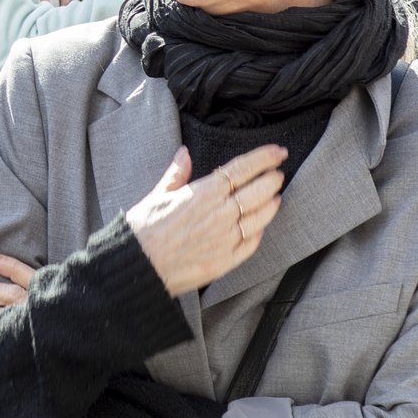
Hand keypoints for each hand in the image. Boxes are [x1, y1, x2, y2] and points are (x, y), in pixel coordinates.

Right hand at [126, 145, 286, 296]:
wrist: (139, 266)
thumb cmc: (144, 229)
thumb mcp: (157, 194)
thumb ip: (176, 174)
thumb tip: (184, 154)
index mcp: (204, 193)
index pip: (242, 169)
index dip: (264, 158)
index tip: (278, 152)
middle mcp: (221, 214)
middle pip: (258, 191)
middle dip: (272, 179)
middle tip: (278, 173)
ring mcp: (227, 238)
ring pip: (260, 217)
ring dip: (272, 205)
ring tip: (276, 197)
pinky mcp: (226, 260)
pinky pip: (251, 243)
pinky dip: (260, 232)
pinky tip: (261, 226)